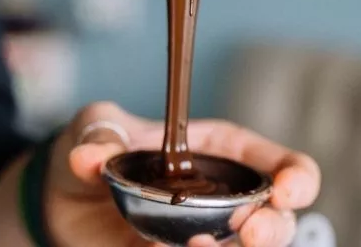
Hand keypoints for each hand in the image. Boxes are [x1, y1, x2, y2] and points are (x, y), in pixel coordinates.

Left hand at [44, 102, 320, 246]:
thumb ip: (99, 134)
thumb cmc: (97, 145)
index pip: (283, 165)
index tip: (286, 191)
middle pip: (279, 221)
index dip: (297, 178)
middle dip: (274, 229)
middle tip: (250, 231)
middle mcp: (226, 199)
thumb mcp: (96, 126)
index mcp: (224, 153)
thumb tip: (90, 155)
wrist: (63, 194)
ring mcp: (207, 235)